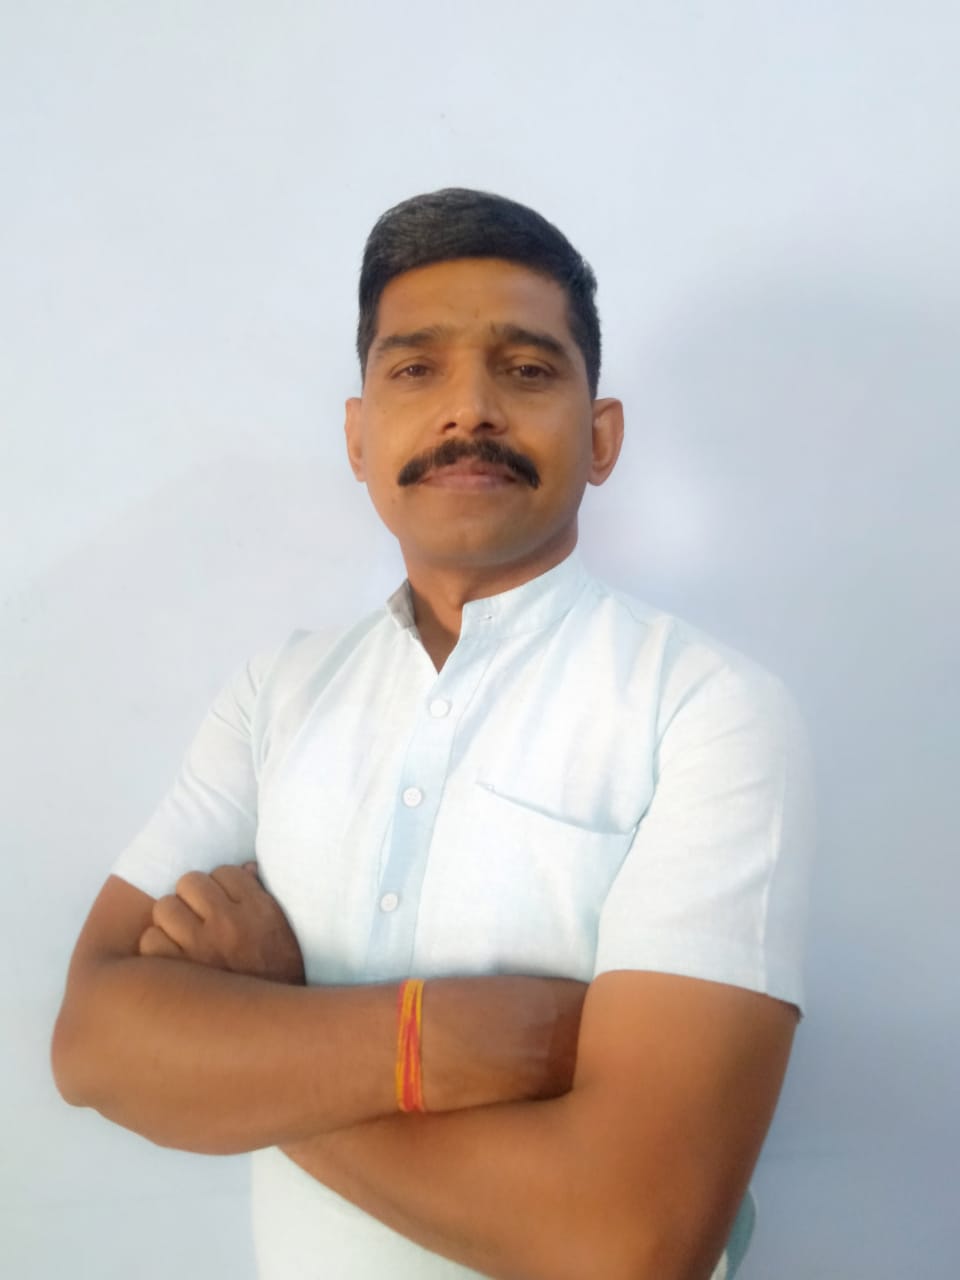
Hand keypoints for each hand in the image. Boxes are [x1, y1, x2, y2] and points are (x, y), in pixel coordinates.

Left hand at [139, 863, 305, 984]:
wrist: (274, 1033)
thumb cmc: (276, 978)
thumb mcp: (280, 932)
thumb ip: (262, 896)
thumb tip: (246, 868)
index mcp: (260, 910)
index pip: (225, 872)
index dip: (220, 888)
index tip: (222, 905)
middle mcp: (231, 924)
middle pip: (190, 882)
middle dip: (191, 899)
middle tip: (198, 920)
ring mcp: (202, 947)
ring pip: (164, 907)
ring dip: (170, 922)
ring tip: (183, 939)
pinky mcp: (177, 972)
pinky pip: (150, 940)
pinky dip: (157, 949)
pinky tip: (172, 961)